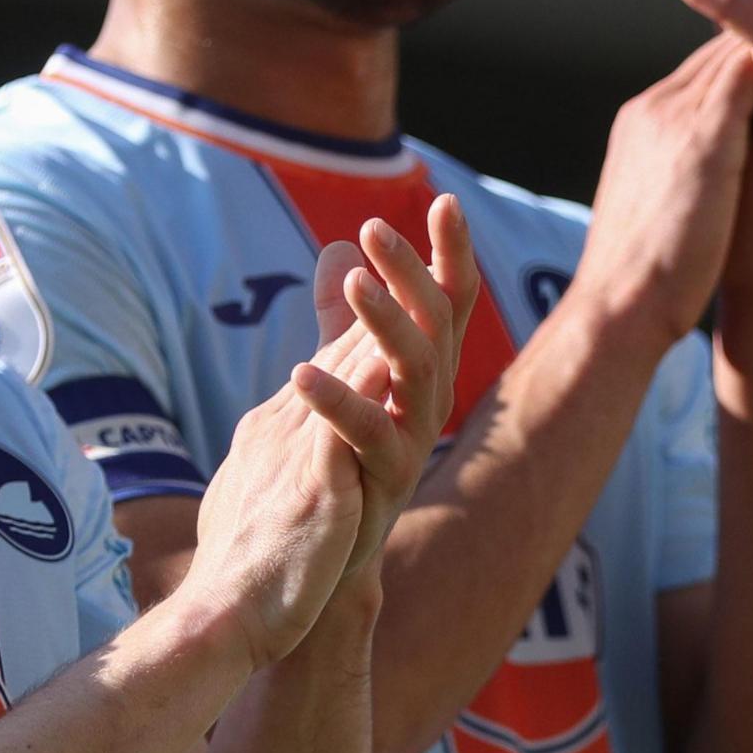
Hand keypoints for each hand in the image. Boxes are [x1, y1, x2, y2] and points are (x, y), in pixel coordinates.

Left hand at [299, 200, 476, 582]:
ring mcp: (415, 438)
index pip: (448, 299)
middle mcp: (430, 399)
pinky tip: (300, 372)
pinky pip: (370, 433)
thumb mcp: (341, 371)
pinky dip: (338, 402)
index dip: (451, 252)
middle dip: (412, 272)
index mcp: (422, 367)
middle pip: (438, 324)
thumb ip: (342, 316)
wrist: (329, 551)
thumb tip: (338, 249)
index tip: (446, 201)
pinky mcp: (387, 480)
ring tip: (354, 283)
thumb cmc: (340, 455)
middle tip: (377, 228)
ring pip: (419, 370)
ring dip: (387, 322)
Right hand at [567, 33, 752, 343]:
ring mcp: (676, 118)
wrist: (616, 310)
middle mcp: (658, 109)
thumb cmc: (642, 278)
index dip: (748, 50)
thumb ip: (682, 172)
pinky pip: (745, 72)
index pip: (704, 66)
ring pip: (735, 45)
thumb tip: (714, 174)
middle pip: (721, 46)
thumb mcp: (660, 207)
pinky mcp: (701, 140)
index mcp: (645, 123)